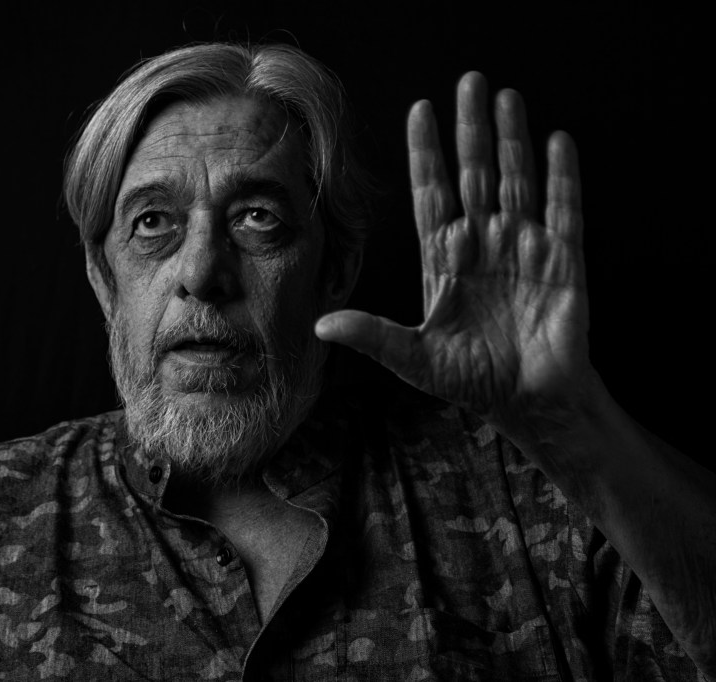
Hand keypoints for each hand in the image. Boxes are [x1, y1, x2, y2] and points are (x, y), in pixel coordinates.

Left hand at [317, 72, 598, 435]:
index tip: (419, 110)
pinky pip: (563, 211)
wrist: (527, 402)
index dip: (426, 154)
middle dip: (470, 130)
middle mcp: (482, 244)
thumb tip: (321, 325)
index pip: (432, 194)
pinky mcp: (562, 261)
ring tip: (506, 97)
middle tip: (468, 81)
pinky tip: (557, 142)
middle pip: (475, 175)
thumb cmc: (471, 378)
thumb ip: (373, 336)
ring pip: (516, 181)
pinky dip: (561, 177)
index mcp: (445, 259)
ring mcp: (522, 248)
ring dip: (512, 140)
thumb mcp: (414, 358)